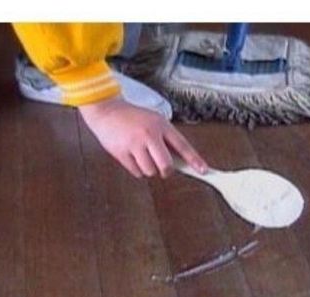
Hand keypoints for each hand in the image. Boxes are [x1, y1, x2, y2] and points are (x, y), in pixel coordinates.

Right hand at [79, 96, 207, 178]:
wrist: (106, 111)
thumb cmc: (133, 117)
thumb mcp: (154, 121)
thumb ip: (167, 138)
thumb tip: (182, 160)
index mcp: (160, 125)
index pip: (182, 146)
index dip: (194, 160)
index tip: (203, 170)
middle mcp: (149, 135)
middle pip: (166, 165)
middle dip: (166, 171)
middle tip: (164, 169)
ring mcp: (134, 145)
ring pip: (150, 171)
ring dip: (149, 169)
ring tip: (142, 156)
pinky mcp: (121, 153)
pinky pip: (136, 173)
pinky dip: (137, 169)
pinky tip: (132, 156)